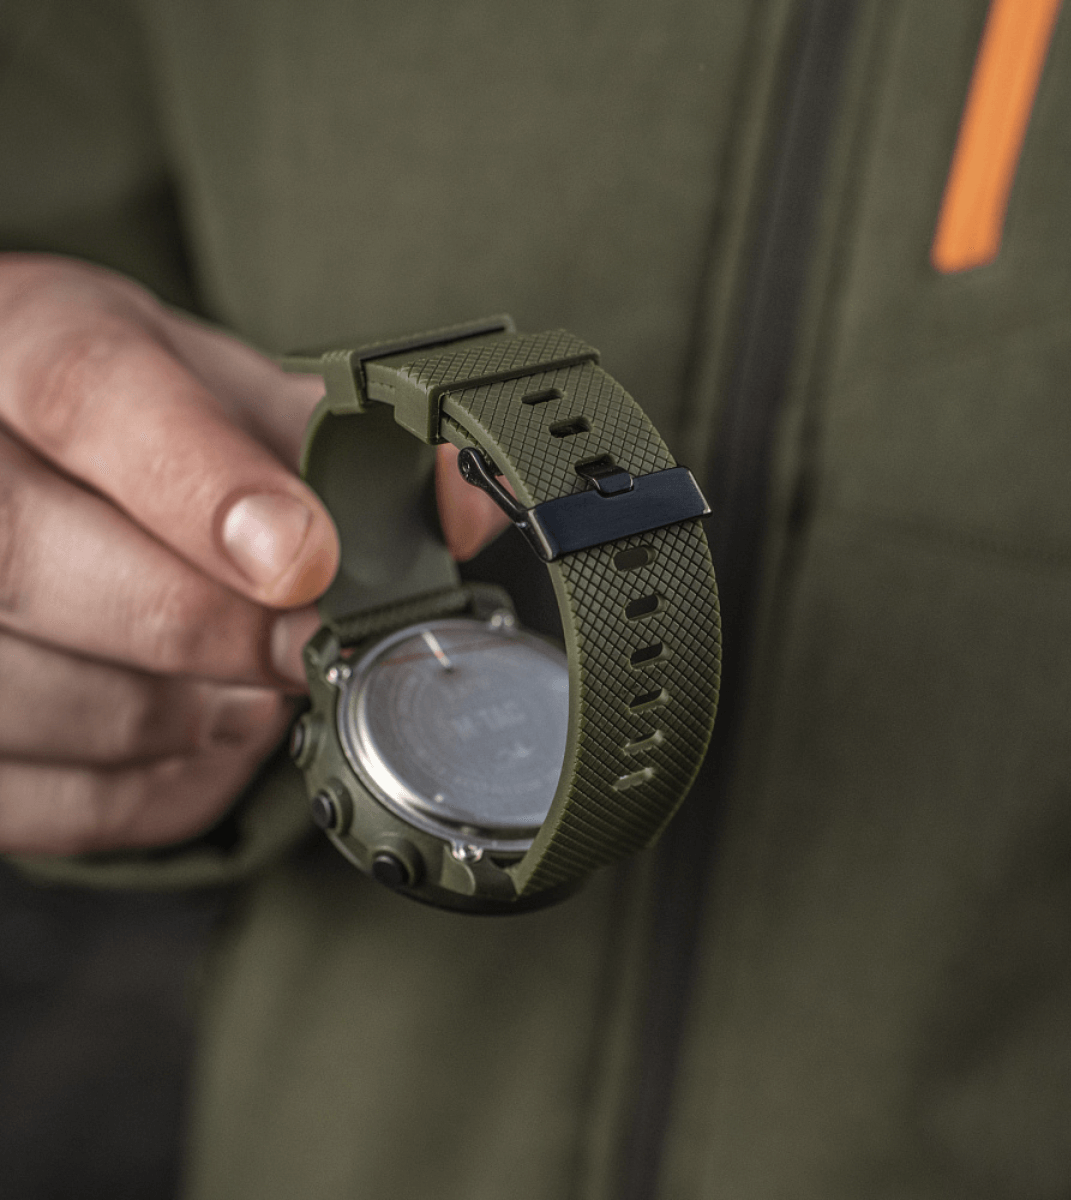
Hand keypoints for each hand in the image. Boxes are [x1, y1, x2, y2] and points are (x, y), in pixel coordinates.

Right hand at [0, 255, 504, 855]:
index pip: (83, 392)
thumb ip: (341, 443)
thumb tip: (468, 504)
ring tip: (255, 684)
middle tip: (311, 646)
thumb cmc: (141, 428)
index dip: (201, 485)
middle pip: (23, 556)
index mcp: (19, 335)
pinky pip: (33, 796)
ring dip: (182, 715)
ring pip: (28, 690)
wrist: (27, 460)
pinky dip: (148, 785)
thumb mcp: (232, 397)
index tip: (306, 559)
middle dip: (206, 626)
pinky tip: (205, 734)